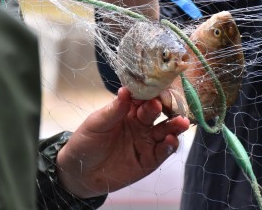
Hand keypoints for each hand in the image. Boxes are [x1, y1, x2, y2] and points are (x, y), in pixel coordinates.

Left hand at [56, 87, 189, 197]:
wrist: (80, 173)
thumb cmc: (86, 142)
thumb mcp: (96, 124)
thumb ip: (114, 110)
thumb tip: (125, 90)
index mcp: (129, 110)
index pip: (145, 98)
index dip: (152, 93)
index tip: (160, 88)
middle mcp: (142, 123)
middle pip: (159, 113)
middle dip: (168, 108)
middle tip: (172, 105)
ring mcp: (147, 141)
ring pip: (166, 131)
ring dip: (175, 126)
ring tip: (181, 122)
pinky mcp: (150, 160)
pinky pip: (164, 151)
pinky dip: (170, 145)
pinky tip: (172, 140)